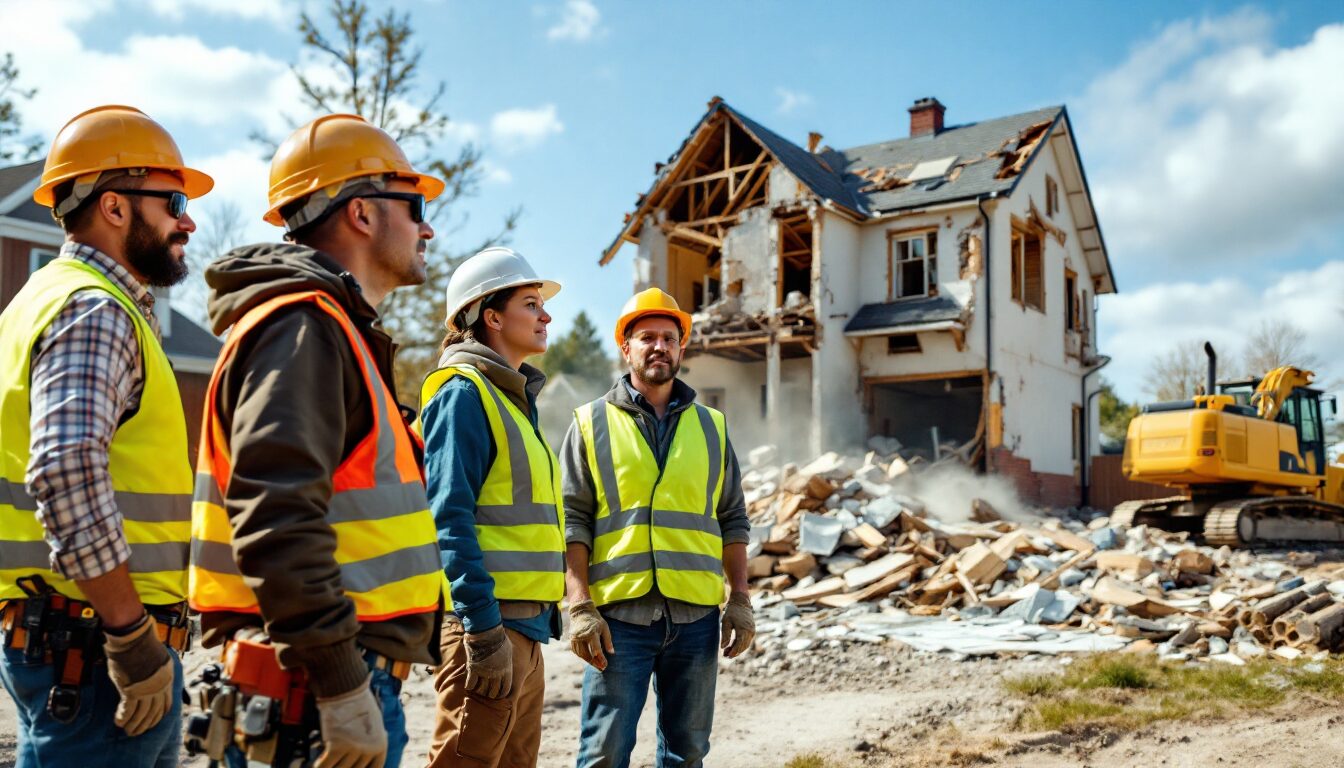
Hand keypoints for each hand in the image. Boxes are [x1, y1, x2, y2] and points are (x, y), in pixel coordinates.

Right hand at [103, 613, 173, 735]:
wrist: (134, 638)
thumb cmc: (142, 645)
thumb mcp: (157, 659)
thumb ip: (155, 674)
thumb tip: (149, 681)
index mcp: (167, 678)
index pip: (166, 704)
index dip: (159, 715)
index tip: (153, 722)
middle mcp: (160, 687)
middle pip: (154, 713)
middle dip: (145, 724)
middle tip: (136, 732)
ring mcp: (147, 690)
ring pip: (142, 714)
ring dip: (134, 725)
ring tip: (127, 730)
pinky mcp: (132, 691)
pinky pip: (128, 710)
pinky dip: (123, 718)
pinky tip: (119, 722)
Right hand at [314, 676, 386, 767]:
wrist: (345, 687)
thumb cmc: (357, 703)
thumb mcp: (373, 724)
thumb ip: (370, 743)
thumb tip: (363, 760)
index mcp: (381, 745)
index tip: (351, 766)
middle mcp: (370, 749)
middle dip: (343, 765)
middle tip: (337, 760)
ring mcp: (354, 748)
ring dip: (331, 766)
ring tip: (326, 759)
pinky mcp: (336, 746)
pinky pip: (324, 766)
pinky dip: (319, 766)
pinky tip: (317, 762)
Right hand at [464, 625, 511, 698]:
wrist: (486, 632)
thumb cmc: (499, 638)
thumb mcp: (509, 650)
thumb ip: (508, 660)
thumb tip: (508, 661)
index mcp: (506, 670)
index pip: (505, 690)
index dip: (501, 694)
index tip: (497, 694)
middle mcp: (496, 674)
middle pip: (492, 693)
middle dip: (489, 693)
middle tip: (486, 691)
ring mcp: (484, 672)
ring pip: (481, 690)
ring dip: (479, 691)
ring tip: (477, 688)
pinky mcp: (473, 669)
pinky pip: (470, 685)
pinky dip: (469, 686)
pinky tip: (469, 685)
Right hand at [568, 599, 612, 670]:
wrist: (580, 611)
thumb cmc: (595, 619)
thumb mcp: (604, 627)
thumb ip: (608, 640)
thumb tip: (612, 652)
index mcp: (591, 633)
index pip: (596, 649)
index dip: (601, 658)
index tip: (605, 665)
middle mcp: (581, 637)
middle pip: (587, 654)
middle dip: (595, 663)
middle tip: (602, 668)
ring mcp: (575, 639)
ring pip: (581, 655)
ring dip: (589, 661)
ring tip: (597, 665)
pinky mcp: (572, 640)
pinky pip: (577, 652)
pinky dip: (583, 657)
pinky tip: (589, 659)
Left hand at [720, 591, 754, 657]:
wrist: (741, 602)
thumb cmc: (732, 611)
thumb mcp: (726, 622)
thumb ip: (725, 635)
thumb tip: (723, 647)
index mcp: (743, 629)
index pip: (739, 644)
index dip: (733, 651)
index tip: (726, 655)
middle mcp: (750, 631)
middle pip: (743, 646)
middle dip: (735, 652)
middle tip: (726, 655)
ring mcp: (752, 631)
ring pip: (746, 644)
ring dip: (738, 649)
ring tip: (728, 651)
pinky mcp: (752, 630)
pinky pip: (747, 640)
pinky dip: (741, 645)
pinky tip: (733, 646)